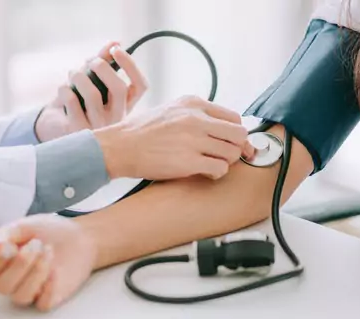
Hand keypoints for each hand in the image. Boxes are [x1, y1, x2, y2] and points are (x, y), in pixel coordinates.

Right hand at [0, 215, 95, 311]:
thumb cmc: (48, 231)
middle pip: (2, 288)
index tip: (10, 246)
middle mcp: (13, 281)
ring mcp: (31, 291)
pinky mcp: (50, 297)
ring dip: (36, 271)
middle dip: (20, 264)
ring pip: (21, 296)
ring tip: (49, 251)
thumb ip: (6, 232)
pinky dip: (48, 288)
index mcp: (1, 265)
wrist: (80, 235)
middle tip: (37, 244)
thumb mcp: (24, 225)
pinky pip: (42, 304)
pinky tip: (55, 271)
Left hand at [35, 41, 147, 141]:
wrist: (55, 131)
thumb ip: (104, 63)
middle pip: (120, 89)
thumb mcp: (93, 83)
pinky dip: (65, 89)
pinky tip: (63, 89)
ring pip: (92, 94)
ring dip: (79, 76)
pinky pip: (72, 101)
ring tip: (72, 73)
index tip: (116, 50)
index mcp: (125, 107)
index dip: (131, 66)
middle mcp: (116, 119)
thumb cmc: (79, 103)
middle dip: (104, 68)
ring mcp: (99, 128)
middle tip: (92, 62)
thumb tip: (115, 43)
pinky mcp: (78, 131)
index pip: (141, 86)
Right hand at [94, 96, 254, 180]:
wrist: (120, 146)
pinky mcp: (188, 161)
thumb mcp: (171, 111)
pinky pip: (220, 168)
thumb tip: (223, 129)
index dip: (235, 133)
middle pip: (239, 134)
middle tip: (226, 156)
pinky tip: (205, 173)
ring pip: (233, 152)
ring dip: (226, 162)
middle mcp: (196, 119)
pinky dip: (217, 173)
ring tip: (212, 164)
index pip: (234, 117)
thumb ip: (196, 116)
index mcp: (193, 103)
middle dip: (236, 148)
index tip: (232, 143)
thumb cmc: (142, 132)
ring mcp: (193, 140)